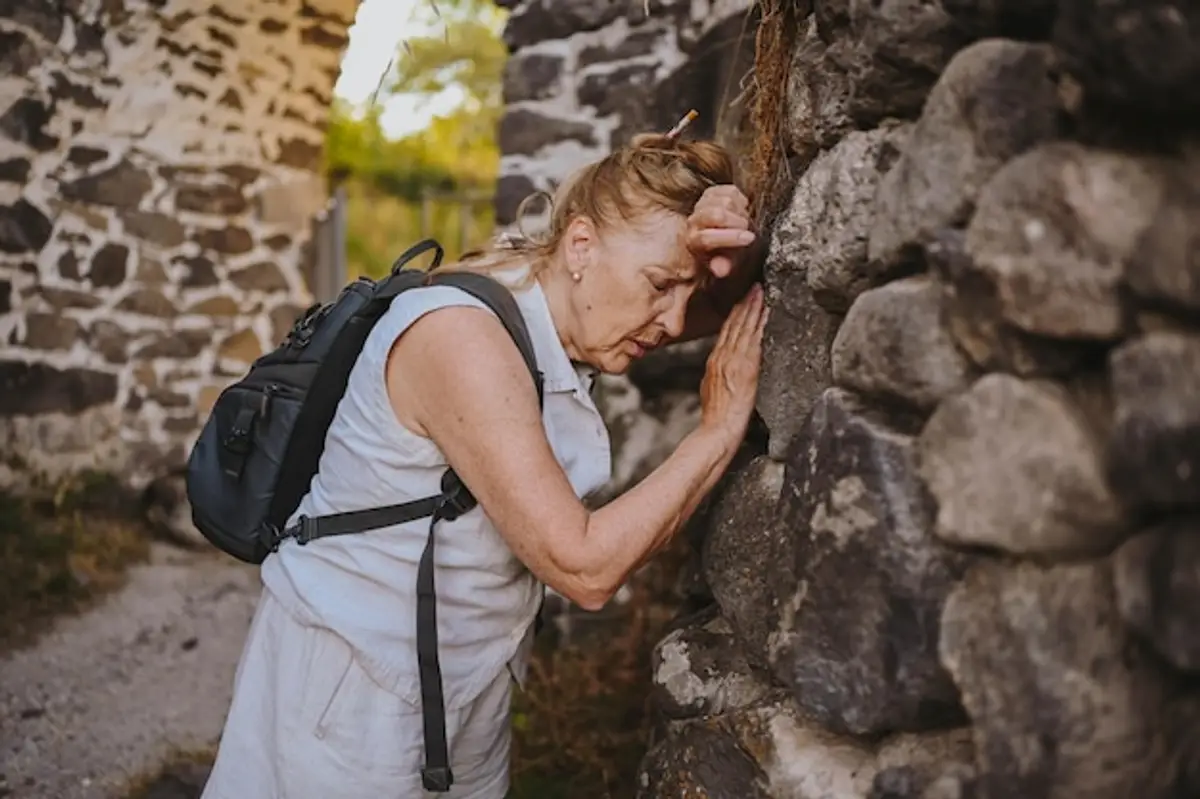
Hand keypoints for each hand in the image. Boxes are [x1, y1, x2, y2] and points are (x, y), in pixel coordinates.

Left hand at [685, 185, 755, 279]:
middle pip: (717, 215)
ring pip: (726, 201)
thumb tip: (721, 271)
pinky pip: (731, 191)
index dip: (730, 238)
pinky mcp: (711, 192)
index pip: (706, 238)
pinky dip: (741, 201)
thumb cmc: (724, 253)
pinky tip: (741, 211)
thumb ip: (724, 265)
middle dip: (738, 222)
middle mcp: (693, 221)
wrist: (723, 236)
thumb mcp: (726, 263)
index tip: (749, 239)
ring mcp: (701, 204)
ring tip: (744, 223)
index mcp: (693, 242)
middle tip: (749, 231)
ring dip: (741, 212)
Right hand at [698, 283, 766, 445]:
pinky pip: (753, 339)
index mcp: (714, 362)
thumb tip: (722, 369)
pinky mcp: (746, 367)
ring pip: (743, 327)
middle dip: (744, 304)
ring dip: (752, 307)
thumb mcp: (711, 390)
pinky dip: (759, 323)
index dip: (734, 314)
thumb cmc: (716, 417)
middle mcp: (722, 357)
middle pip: (733, 324)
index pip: (725, 331)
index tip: (741, 300)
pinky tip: (766, 312)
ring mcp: (733, 361)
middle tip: (753, 287)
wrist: (718, 429)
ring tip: (760, 292)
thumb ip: (718, 375)